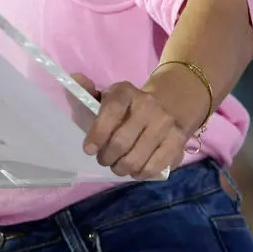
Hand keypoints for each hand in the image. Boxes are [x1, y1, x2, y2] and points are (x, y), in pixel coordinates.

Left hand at [78, 79, 192, 178]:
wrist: (170, 105)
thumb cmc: (129, 107)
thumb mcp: (109, 97)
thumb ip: (88, 92)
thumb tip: (75, 79)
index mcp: (126, 91)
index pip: (111, 112)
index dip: (98, 133)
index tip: (88, 150)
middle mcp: (148, 104)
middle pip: (122, 141)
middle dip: (107, 157)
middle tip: (104, 160)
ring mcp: (165, 123)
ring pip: (137, 158)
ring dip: (122, 168)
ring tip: (118, 167)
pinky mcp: (177, 141)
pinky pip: (155, 166)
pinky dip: (141, 173)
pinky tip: (136, 171)